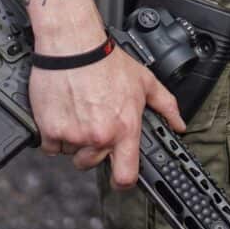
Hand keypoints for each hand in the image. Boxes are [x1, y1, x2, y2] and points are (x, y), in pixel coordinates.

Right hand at [29, 40, 184, 188]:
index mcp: (124, 129)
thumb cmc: (106, 62)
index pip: (125, 176)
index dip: (123, 181)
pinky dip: (54, 135)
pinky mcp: (50, 131)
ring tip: (79, 114)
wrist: (73, 47)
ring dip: (73, 141)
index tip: (120, 177)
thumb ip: (166, 106)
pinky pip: (50, 146)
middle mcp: (99, 136)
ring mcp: (73, 136)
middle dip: (93, 150)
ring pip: (71, 154)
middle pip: (92, 164)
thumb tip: (179, 124)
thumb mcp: (145, 81)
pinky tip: (63, 114)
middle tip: (94, 125)